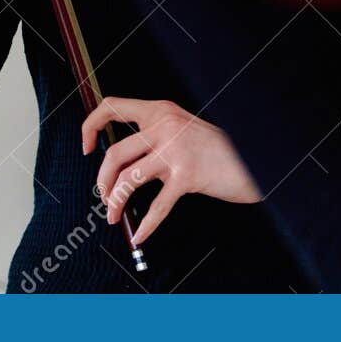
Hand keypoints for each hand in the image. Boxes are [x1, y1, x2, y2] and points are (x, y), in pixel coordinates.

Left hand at [82, 96, 259, 243]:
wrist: (254, 158)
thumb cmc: (218, 150)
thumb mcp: (182, 131)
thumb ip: (155, 137)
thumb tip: (121, 163)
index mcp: (161, 110)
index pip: (113, 106)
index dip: (91, 125)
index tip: (86, 147)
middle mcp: (165, 126)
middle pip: (114, 154)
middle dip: (102, 182)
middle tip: (103, 197)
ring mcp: (175, 150)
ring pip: (128, 179)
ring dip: (115, 202)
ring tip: (113, 215)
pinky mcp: (187, 175)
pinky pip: (156, 206)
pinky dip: (145, 225)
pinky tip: (139, 235)